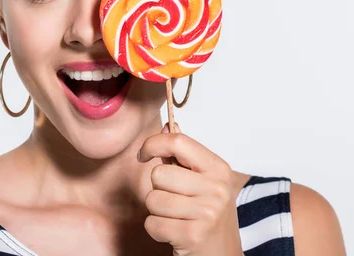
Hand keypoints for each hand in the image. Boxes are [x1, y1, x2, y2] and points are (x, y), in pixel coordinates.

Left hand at [137, 123, 243, 255]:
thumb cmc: (207, 216)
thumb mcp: (202, 182)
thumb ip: (183, 156)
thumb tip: (167, 127)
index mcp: (218, 169)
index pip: (178, 142)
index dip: (153, 144)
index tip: (144, 154)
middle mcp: (217, 188)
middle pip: (158, 174)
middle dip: (158, 189)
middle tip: (176, 202)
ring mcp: (207, 212)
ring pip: (152, 199)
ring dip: (157, 212)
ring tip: (177, 218)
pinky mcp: (194, 234)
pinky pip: (152, 223)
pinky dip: (157, 230)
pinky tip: (174, 233)